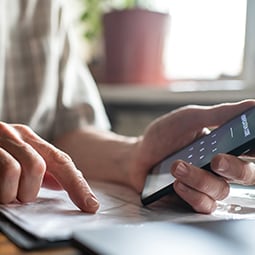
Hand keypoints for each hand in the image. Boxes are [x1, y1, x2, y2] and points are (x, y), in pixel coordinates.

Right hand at [0, 123, 98, 212]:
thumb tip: (66, 184)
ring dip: (16, 192)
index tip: (90, 206)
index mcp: (30, 138)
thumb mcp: (19, 158)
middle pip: (43, 165)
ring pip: (26, 168)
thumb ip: (42, 169)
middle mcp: (16, 134)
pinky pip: (5, 169)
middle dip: (32, 190)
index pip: (62, 161)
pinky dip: (3, 190)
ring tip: (5, 194)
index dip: (78, 185)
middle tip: (20, 196)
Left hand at [131, 99, 254, 212]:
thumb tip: (252, 105)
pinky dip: (192, 194)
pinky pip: (205, 205)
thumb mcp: (188, 119)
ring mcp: (206, 184)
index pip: (251, 150)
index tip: (251, 145)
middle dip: (234, 168)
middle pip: (246, 175)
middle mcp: (218, 166)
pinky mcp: (193, 199)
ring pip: (221, 190)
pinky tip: (176, 183)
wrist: (138, 156)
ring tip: (177, 166)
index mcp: (222, 144)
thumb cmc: (162, 136)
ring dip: (199, 178)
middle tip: (216, 159)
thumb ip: (219, 115)